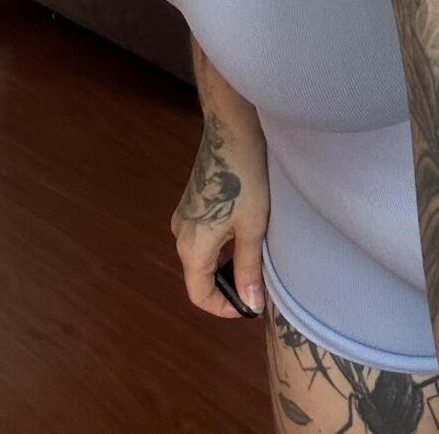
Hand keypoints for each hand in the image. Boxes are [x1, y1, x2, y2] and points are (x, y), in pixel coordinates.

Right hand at [169, 114, 268, 320]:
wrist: (230, 131)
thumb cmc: (245, 180)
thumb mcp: (252, 228)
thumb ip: (249, 269)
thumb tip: (251, 305)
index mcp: (192, 247)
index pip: (199, 294)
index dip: (223, 308)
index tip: (249, 306)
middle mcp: (180, 234)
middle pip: (199, 276)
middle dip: (227, 286)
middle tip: (257, 285)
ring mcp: (184, 216)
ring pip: (202, 256)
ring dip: (226, 265)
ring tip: (255, 261)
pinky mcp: (191, 202)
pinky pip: (203, 237)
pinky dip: (222, 247)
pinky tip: (245, 235)